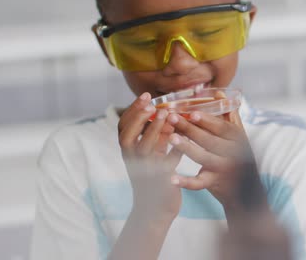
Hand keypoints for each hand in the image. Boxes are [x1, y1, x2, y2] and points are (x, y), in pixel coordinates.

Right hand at [117, 92, 182, 222]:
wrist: (155, 209)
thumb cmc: (154, 177)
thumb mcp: (152, 153)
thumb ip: (156, 136)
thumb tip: (166, 112)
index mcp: (128, 151)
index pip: (123, 126)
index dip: (133, 109)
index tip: (146, 95)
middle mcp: (131, 160)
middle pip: (127, 135)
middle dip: (139, 116)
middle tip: (152, 102)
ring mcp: (143, 171)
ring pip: (144, 148)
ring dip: (154, 130)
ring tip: (166, 114)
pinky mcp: (158, 181)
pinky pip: (165, 163)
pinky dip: (174, 150)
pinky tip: (181, 138)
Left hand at [169, 109, 258, 209]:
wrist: (246, 190)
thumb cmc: (238, 156)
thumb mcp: (238, 135)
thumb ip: (228, 115)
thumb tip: (219, 92)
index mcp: (238, 138)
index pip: (221, 126)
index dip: (206, 119)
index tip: (189, 112)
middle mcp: (233, 153)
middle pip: (209, 139)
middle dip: (189, 128)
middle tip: (171, 118)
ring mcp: (225, 169)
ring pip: (204, 157)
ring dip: (186, 148)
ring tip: (171, 139)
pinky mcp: (216, 183)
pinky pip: (199, 182)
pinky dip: (186, 182)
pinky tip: (172, 178)